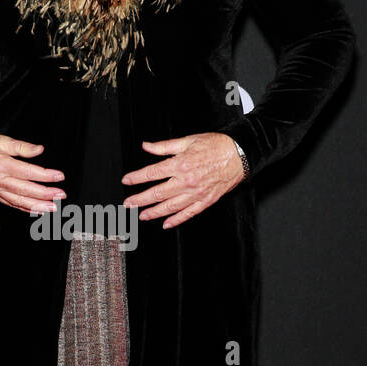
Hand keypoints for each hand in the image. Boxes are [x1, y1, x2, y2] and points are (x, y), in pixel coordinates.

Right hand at [0, 131, 64, 213]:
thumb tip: (39, 150)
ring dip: (37, 206)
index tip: (59, 176)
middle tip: (60, 194)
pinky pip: (10, 204)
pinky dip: (24, 209)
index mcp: (1, 164)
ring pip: (19, 201)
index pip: (28, 173)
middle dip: (45, 194)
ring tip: (52, 207)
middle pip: (25, 190)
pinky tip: (36, 210)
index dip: (45, 175)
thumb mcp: (1, 140)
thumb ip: (22, 147)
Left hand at [121, 133, 244, 228]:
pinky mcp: (206, 201)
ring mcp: (196, 193)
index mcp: (180, 164)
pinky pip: (188, 213)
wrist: (239, 154)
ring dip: (153, 212)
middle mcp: (186, 181)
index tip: (127, 180)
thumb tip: (147, 146)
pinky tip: (166, 224)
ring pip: (170, 207)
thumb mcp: (188, 140)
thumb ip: (164, 146)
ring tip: (142, 215)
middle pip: (157, 193)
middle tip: (128, 203)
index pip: (152, 173)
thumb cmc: (216, 145)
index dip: (136, 177)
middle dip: (139, 199)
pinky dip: (176, 220)